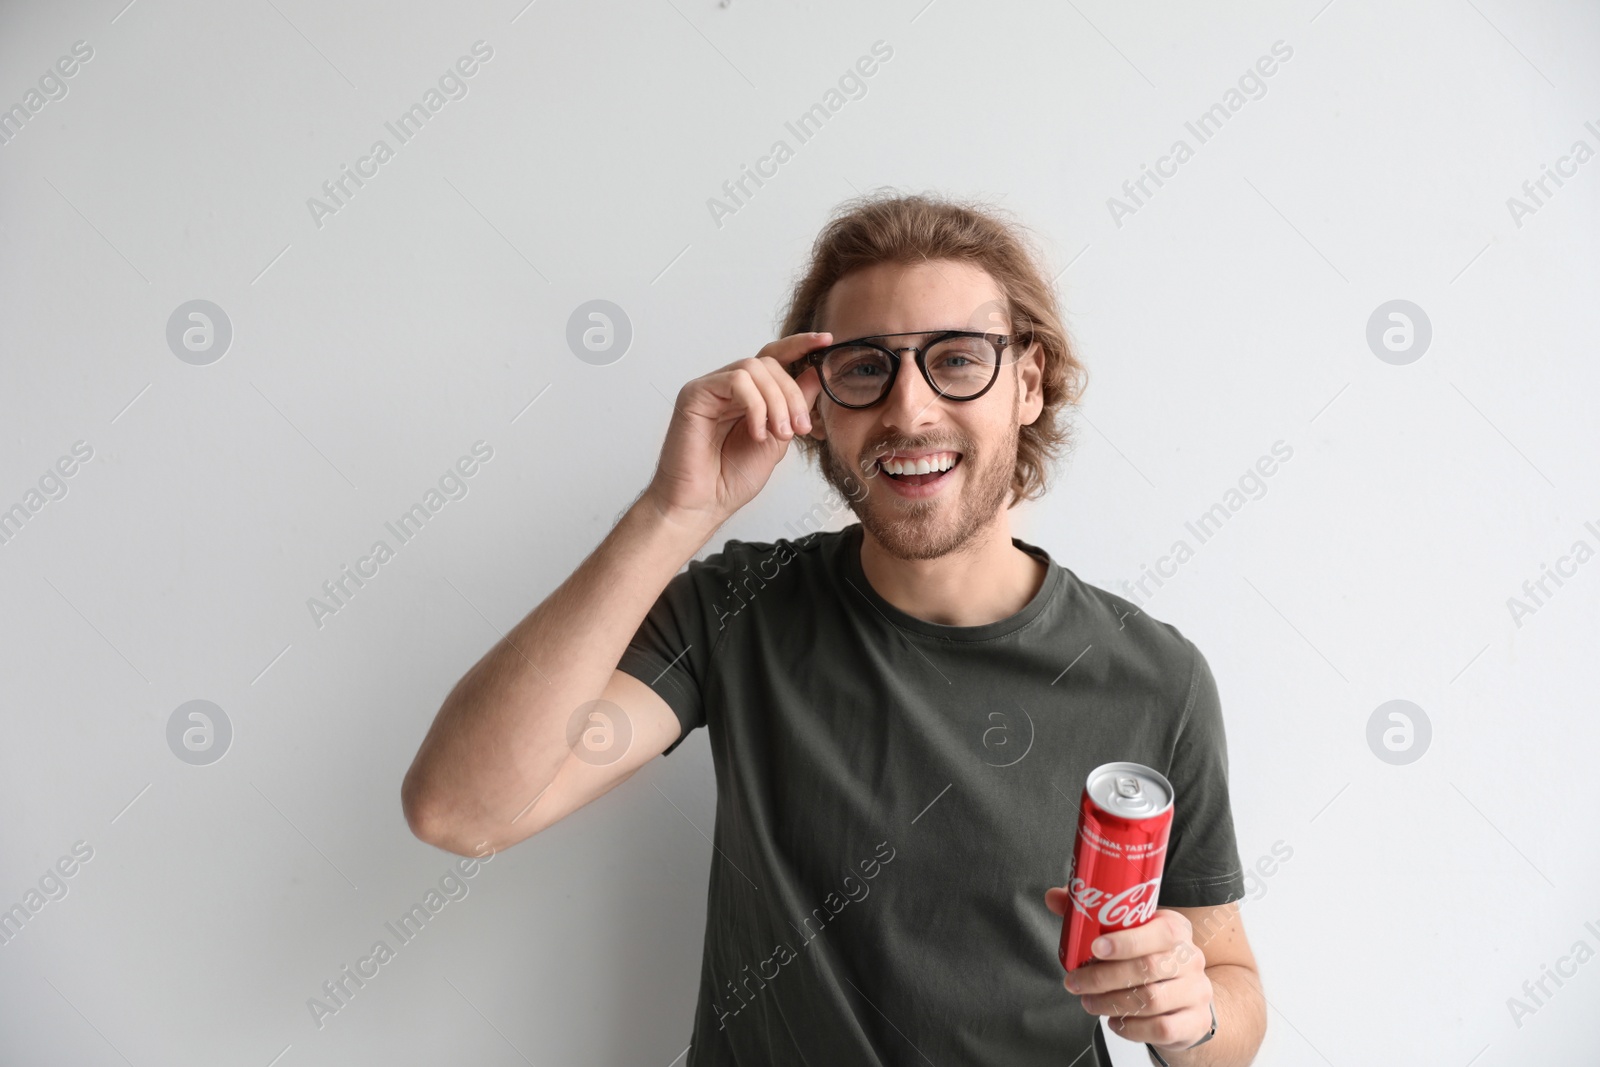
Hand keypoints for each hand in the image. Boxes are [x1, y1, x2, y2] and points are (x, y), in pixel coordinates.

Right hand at [642, 332, 829, 532]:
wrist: (703, 504)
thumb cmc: (732, 478)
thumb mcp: (778, 439)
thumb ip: (794, 406)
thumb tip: (815, 373)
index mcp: (748, 396)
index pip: (774, 358)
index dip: (800, 345)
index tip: (826, 341)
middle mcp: (728, 387)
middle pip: (770, 363)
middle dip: (793, 394)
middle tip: (801, 428)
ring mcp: (711, 388)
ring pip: (754, 368)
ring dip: (777, 401)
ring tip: (780, 434)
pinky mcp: (695, 394)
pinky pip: (735, 381)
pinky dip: (755, 406)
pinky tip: (756, 432)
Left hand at [1044, 893, 1213, 1054]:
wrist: (1189, 998)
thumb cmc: (1152, 958)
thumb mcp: (1131, 932)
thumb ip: (1093, 913)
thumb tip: (1053, 897)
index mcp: (1176, 929)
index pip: (1160, 932)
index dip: (1127, 941)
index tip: (1095, 947)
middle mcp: (1190, 958)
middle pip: (1148, 968)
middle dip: (1104, 977)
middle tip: (1076, 982)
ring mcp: (1196, 992)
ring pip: (1152, 1000)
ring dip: (1111, 1003)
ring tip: (1089, 1001)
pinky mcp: (1195, 1022)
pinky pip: (1162, 1028)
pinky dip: (1132, 1028)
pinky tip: (1114, 1020)